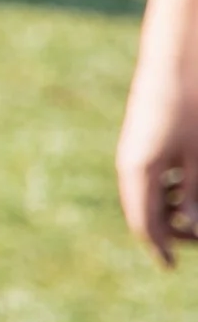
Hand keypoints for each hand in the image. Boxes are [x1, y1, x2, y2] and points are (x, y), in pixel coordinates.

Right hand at [118, 71, 197, 267]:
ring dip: (173, 207)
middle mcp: (131, 163)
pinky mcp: (145, 137)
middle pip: (145, 210)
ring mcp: (136, 149)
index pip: (144, 223)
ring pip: (150, 192)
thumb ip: (195, 194)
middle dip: (172, 227)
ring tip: (193, 210)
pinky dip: (172, 187)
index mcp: (138, 171)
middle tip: (197, 233)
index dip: (159, 247)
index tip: (170, 267)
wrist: (178, 54)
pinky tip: (187, 185)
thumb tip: (192, 228)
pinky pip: (153, 173)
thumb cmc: (192, 103)